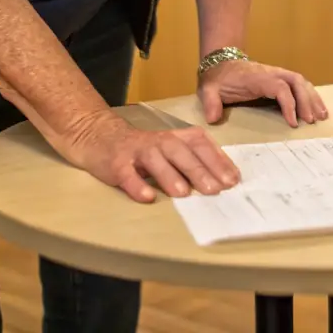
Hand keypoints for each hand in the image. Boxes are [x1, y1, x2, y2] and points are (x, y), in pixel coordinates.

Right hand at [63, 109, 239, 202]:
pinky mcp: (117, 163)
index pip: (201, 144)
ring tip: (184, 193)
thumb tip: (223, 180)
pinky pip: (127, 174)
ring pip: (156, 160)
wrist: (99, 136)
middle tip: (215, 189)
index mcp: (176, 138)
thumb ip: (193, 161)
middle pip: (182, 152)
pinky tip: (147, 197)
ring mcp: (137, 151)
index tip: (233, 179)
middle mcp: (159, 142)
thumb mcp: (170, 149)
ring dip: (170, 176)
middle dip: (200, 170)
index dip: (218, 160)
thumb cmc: (144, 149)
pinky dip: (137, 185)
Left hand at [198, 57, 326, 126]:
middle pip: (297, 82)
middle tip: (312, 121)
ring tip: (322, 116)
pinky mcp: (280, 79)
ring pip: (301, 82)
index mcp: (257, 77)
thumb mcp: (208, 90)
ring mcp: (277, 75)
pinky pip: (300, 85)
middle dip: (307, 101)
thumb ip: (210, 103)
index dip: (289, 104)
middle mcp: (271, 73)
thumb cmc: (217, 80)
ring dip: (313, 98)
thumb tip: (213, 118)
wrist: (220, 64)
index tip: (293, 123)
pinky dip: (310, 95)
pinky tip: (317, 108)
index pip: (280, 87)